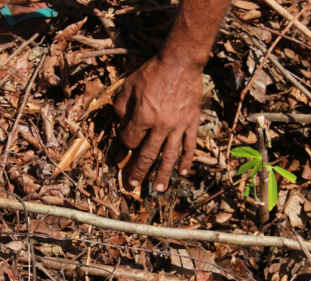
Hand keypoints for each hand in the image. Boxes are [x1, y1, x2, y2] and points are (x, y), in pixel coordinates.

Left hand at [114, 57, 201, 191]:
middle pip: (147, 154)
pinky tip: (183, 173)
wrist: (181, 62)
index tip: (123, 146)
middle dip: (138, 171)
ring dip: (162, 174)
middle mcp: (161, 126)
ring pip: (169, 156)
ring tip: (157, 189)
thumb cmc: (153, 72)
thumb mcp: (129, 86)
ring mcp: (178, 126)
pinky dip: (187, 160)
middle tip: (131, 185)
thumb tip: (118, 122)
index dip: (124, 144)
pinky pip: (189, 146)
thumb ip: (121, 106)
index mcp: (143, 116)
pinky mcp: (192, 123)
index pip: (130, 140)